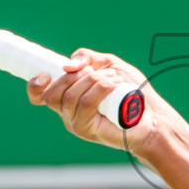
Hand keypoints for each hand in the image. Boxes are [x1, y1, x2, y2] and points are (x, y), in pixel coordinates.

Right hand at [25, 48, 176, 152]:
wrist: (153, 115)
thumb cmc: (131, 91)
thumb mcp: (108, 65)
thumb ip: (87, 58)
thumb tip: (67, 65)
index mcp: (67, 98)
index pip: (38, 95)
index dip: (35, 85)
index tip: (46, 74)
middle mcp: (67, 113)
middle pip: (52, 94)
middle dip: (73, 77)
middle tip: (96, 71)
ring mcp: (76, 124)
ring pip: (70, 98)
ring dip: (92, 80)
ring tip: (114, 78)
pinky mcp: (88, 130)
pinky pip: (85, 105)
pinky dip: (99, 89)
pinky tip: (114, 84)